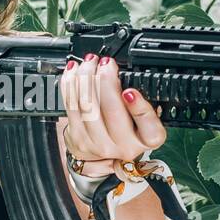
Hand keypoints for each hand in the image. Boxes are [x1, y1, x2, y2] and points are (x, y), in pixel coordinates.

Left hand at [59, 53, 165, 170]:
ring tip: (90, 63)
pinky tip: (75, 72)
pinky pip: (71, 105)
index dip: (139, 107)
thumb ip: (140, 100)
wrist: (103, 156)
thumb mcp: (144, 118)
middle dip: (105, 80)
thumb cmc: (127, 131)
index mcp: (148, 138)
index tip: (129, 91)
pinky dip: (70, 84)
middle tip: (105, 63)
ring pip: (88, 105)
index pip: (149, 125)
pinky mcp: (78, 138)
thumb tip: (123, 74)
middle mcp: (125, 145)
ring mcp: (99, 144)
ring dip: (86, 77)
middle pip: (112, 110)